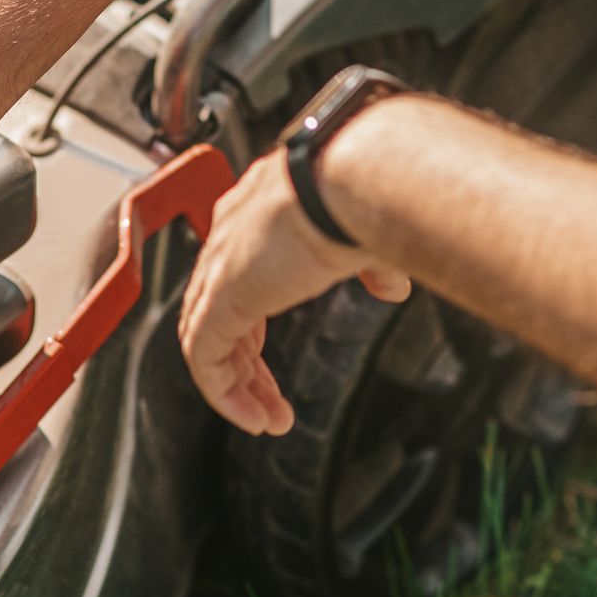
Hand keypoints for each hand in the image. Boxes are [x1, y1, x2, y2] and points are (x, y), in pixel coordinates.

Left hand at [178, 148, 410, 434]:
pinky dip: (224, 393)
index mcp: (260, 215)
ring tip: (264, 420)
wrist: (352, 175)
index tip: (269, 366)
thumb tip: (391, 285)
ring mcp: (222, 265)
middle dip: (244, 368)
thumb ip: (371, 263)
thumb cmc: (363, 188)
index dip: (252, 330)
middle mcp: (231, 237)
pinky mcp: (222, 293)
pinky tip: (252, 416)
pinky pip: (205, 357)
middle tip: (268, 405)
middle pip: (217, 314)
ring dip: (235, 388)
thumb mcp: (369, 233)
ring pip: (206, 341)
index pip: (239, 281)